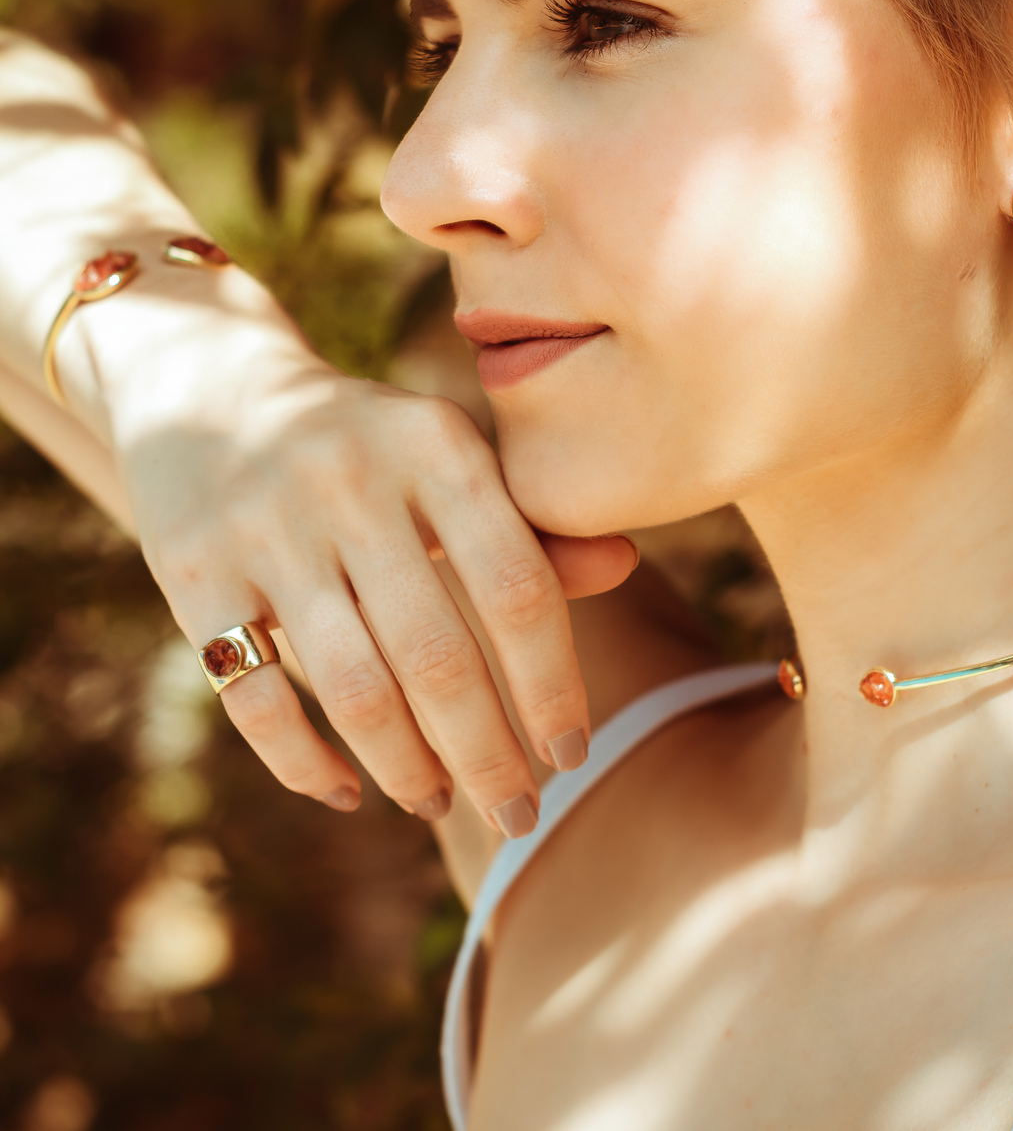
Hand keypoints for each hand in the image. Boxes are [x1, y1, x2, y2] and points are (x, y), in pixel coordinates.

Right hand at [110, 336, 634, 830]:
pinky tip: (349, 792)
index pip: (517, 587)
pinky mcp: (195, 575)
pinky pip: (257, 701)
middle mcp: (352, 481)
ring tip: (438, 804)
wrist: (208, 389)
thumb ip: (529, 520)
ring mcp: (267, 529)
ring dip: (407, 769)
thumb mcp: (447, 457)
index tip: (570, 754)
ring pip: (354, 689)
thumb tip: (625, 565)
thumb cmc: (368, 444)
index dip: (552, 685)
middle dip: (489, 756)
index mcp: (435, 446)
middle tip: (518, 814)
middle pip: (439, 656)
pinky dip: (306, 764)